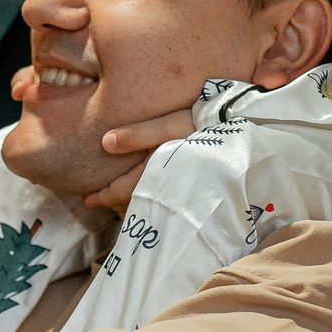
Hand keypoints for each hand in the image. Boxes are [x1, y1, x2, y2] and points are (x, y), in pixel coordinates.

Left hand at [81, 106, 195, 210]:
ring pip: (151, 208)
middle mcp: (167, 189)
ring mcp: (181, 194)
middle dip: (115, 204)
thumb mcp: (169, 124)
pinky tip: (151, 198)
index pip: (121, 193)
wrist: (244, 133)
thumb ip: (138, 134)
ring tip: (120, 203)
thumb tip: (105, 143)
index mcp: (156, 174)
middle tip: (99, 202)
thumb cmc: (204, 124)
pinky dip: (153, 204)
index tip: (87, 200)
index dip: (102, 197)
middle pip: (134, 205)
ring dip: (133, 206)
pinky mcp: (195, 192)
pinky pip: (167, 206)